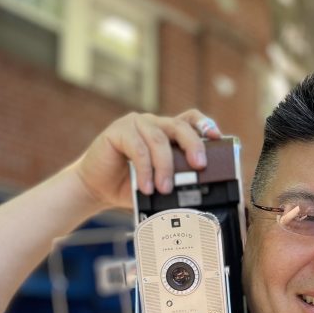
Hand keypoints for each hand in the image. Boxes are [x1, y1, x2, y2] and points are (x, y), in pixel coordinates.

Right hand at [70, 110, 220, 211]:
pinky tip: (146, 186)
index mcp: (166, 132)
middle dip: (193, 146)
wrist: (96, 188)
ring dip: (165, 167)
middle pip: (179, 127)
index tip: (217, 137)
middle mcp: (153, 123)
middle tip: (199, 166)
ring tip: (165, 189)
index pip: (190, 119)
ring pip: (159, 140)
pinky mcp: (118, 131)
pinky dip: (145, 169)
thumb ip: (176, 181)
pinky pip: (138, 148)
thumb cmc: (129, 185)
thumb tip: (199, 192)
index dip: (206, 124)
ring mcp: (135, 124)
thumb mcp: (158, 183)